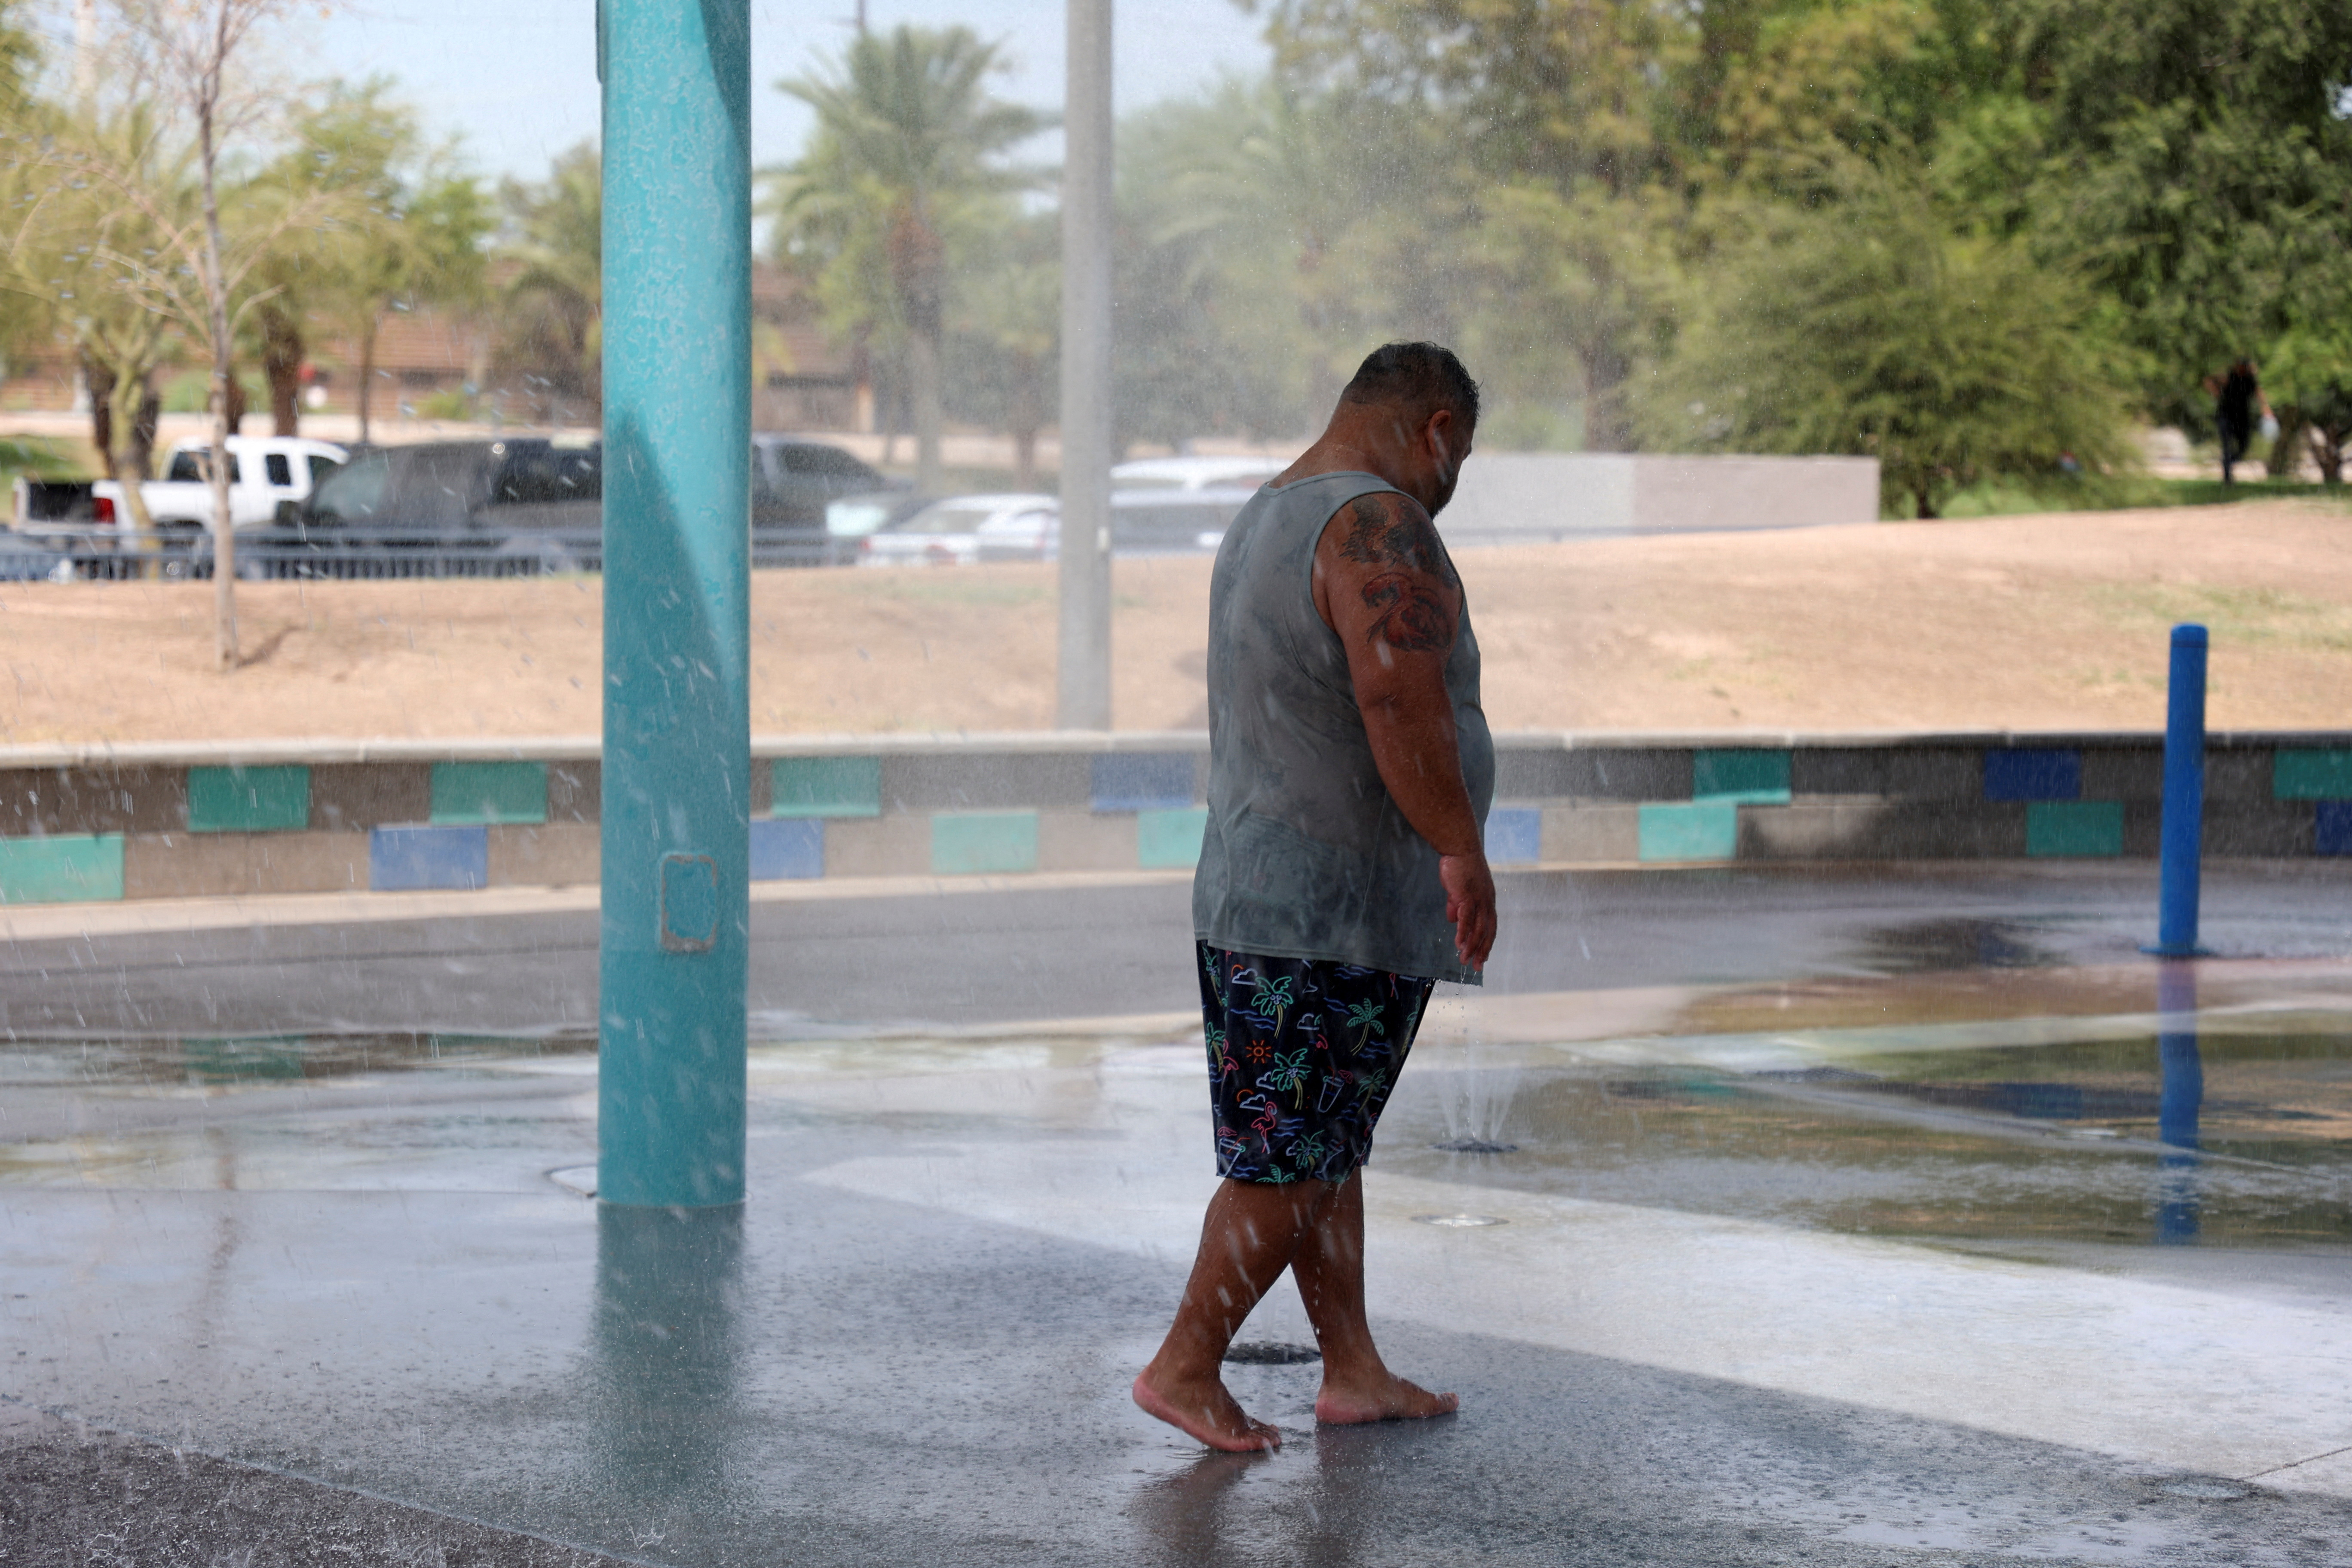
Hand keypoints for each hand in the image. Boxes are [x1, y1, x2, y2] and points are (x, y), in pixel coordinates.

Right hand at [1438, 851, 1496, 971]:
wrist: (1460, 848)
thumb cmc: (1459, 866)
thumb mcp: (1459, 889)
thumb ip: (1456, 905)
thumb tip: (1453, 919)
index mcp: (1488, 900)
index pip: (1490, 926)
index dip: (1487, 943)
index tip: (1482, 956)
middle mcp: (1487, 902)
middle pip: (1487, 932)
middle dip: (1482, 951)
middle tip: (1476, 967)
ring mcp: (1478, 900)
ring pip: (1477, 929)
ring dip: (1471, 947)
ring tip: (1464, 960)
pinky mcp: (1466, 896)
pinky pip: (1466, 920)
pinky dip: (1463, 933)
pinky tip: (1459, 944)